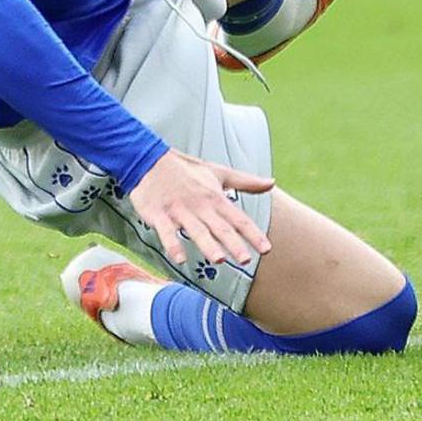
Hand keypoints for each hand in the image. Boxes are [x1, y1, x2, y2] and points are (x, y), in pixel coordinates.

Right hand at [123, 150, 272, 272]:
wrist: (149, 160)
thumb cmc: (187, 170)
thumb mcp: (219, 172)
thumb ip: (246, 181)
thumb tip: (272, 183)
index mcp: (215, 197)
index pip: (238, 218)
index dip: (253, 233)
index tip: (266, 248)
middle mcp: (200, 205)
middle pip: (219, 227)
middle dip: (233, 243)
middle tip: (245, 259)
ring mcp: (179, 210)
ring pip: (196, 230)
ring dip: (207, 245)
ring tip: (218, 260)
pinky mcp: (159, 214)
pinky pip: (166, 232)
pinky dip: (173, 245)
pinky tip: (179, 259)